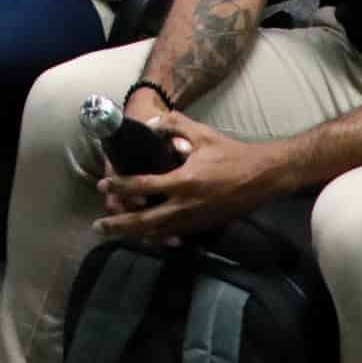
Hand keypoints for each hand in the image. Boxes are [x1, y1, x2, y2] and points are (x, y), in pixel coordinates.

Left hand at [93, 114, 281, 243]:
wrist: (263, 176)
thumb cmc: (231, 153)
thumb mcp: (202, 133)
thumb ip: (174, 125)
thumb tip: (151, 124)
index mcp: (183, 181)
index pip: (143, 186)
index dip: (120, 186)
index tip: (103, 184)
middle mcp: (186, 205)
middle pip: (144, 221)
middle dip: (119, 224)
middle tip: (98, 225)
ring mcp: (195, 220)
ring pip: (158, 233)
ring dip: (134, 235)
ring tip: (115, 233)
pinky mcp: (203, 227)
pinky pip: (174, 236)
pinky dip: (157, 238)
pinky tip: (146, 238)